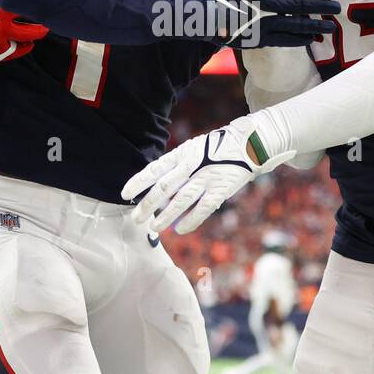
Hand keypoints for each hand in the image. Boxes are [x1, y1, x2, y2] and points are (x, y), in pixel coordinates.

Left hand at [122, 116, 291, 232]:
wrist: (248, 144)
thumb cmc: (215, 149)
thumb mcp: (192, 149)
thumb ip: (175, 165)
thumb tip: (154, 185)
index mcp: (182, 154)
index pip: (154, 169)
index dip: (138, 182)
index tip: (125, 194)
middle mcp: (192, 165)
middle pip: (164, 188)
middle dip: (148, 205)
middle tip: (136, 219)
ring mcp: (206, 177)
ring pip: (181, 201)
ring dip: (165, 216)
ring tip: (153, 228)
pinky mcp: (221, 189)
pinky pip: (202, 208)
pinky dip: (190, 221)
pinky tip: (179, 230)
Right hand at [206, 0, 337, 47]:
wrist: (208, 15)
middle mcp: (272, 5)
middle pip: (304, 5)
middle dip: (322, 7)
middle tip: (336, 8)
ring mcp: (268, 23)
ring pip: (299, 24)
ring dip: (316, 25)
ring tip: (330, 26)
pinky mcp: (262, 38)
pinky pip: (286, 40)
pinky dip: (300, 39)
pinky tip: (310, 39)